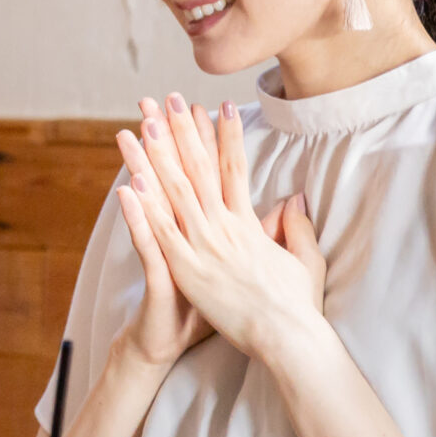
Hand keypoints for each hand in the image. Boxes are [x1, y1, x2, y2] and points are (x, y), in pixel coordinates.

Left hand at [117, 95, 323, 362]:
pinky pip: (160, 231)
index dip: (225, 135)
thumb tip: (294, 198)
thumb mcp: (304, 259)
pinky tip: (131, 178)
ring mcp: (204, 245)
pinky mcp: (187, 269)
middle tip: (167, 99)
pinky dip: (145, 204)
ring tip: (143, 122)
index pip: (234, 169)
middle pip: (199, 168)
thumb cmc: (297, 306)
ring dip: (157, 155)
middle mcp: (224, 226)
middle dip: (182, 131)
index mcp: (249, 224)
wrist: (288, 337)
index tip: (218, 105)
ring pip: (174, 191)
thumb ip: (295, 227)